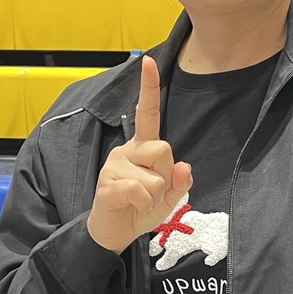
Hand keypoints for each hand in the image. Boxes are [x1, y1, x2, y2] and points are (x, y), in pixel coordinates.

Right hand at [87, 56, 192, 253]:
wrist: (114, 232)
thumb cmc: (140, 209)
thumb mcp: (169, 197)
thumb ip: (180, 181)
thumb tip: (184, 166)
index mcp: (141, 147)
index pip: (147, 114)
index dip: (148, 88)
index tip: (148, 61)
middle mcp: (126, 150)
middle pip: (163, 149)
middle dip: (166, 175)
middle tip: (152, 190)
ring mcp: (115, 166)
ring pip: (154, 175)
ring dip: (154, 194)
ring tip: (139, 200)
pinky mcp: (108, 184)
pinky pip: (140, 190)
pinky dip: (143, 203)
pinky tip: (131, 205)